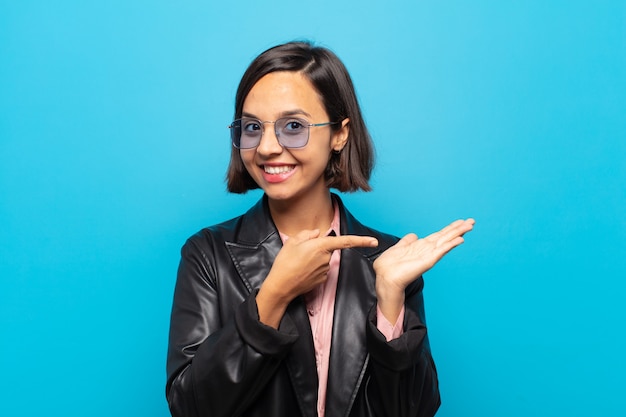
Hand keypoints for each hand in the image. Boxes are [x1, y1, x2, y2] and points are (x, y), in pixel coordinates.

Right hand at [257, 230, 377, 327]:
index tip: (374, 241)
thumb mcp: (292, 242)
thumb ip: (307, 234)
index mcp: (321, 246)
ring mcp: (325, 270)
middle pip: (328, 249)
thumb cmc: (284, 263)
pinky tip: (301, 272)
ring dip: (314, 260)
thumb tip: (317, 234)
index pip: (345, 241)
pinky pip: (320, 270)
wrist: (281, 286)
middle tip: (300, 253)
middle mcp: (326, 258)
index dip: (361, 241)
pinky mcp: (322, 280)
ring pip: (323, 260)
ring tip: (298, 263)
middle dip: (318, 249)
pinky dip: (313, 269)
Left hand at [374, 218, 474, 321]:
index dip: (450, 228)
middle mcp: (427, 250)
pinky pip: (441, 251)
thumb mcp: (399, 248)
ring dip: (458, 233)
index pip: (439, 235)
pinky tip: (460, 239)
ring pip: (446, 241)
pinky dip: (450, 245)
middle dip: (459, 229)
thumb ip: (408, 241)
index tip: (461, 221)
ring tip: (470, 226)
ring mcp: (429, 255)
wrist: (385, 277)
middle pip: (446, 236)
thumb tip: (414, 235)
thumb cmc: (390, 266)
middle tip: (472, 221)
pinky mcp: (428, 261)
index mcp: (421, 246)